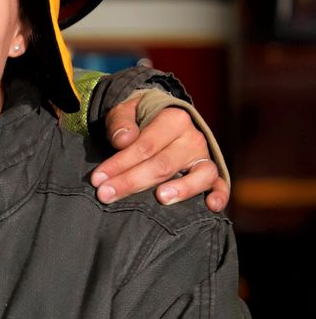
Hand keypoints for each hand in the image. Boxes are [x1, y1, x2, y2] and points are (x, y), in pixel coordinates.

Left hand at [92, 99, 228, 210]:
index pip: (145, 146)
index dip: (120, 163)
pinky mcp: (210, 172)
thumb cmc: (139, 119)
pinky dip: (220, 195)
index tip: (98, 179)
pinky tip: (211, 206)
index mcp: (173, 120)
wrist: (161, 117)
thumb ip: (120, 122)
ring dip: (182, 188)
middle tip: (106, 195)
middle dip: (132, 181)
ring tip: (161, 198)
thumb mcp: (125, 111)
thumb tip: (123, 140)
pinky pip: (221, 184)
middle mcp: (192, 138)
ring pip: (199, 174)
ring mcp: (203, 157)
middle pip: (164, 164)